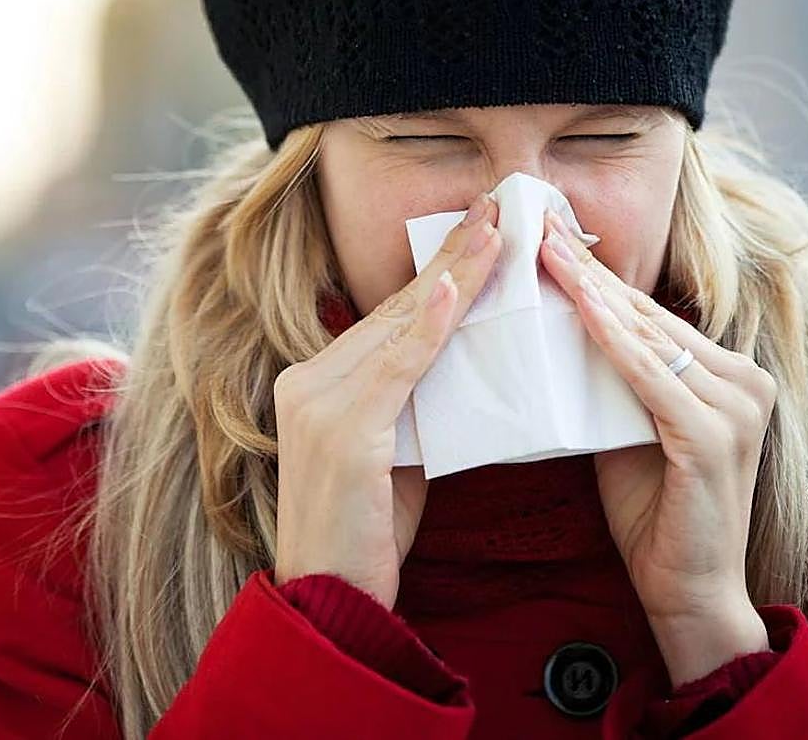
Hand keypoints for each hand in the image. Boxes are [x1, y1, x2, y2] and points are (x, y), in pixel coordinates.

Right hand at [273, 191, 503, 608]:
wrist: (329, 601)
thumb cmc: (364, 533)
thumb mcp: (392, 454)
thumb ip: (411, 404)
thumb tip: (458, 362)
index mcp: (315, 381)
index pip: (389, 317)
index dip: (438, 272)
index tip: (481, 231)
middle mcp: (307, 380)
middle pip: (394, 308)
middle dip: (453, 254)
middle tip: (500, 206)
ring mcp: (318, 403)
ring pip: (399, 326)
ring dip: (455, 273)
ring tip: (498, 229)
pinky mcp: (341, 431)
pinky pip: (396, 368)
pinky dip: (428, 326)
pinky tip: (456, 287)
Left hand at [539, 209, 776, 684]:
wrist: (685, 588)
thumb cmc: (651, 510)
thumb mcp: (624, 429)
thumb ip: (612, 381)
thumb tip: (561, 330)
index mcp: (721, 375)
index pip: (647, 313)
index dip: (594, 275)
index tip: (546, 235)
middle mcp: (740, 380)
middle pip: (646, 314)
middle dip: (587, 269)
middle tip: (536, 224)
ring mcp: (735, 406)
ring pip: (648, 336)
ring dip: (592, 292)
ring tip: (544, 250)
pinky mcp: (714, 437)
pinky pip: (652, 377)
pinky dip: (614, 342)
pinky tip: (583, 309)